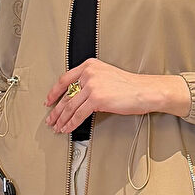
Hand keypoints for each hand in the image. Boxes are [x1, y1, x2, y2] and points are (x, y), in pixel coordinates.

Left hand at [44, 59, 190, 132]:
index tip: (49, 101)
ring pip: (70, 106)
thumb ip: (91, 83)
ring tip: (58, 127)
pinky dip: (71, 124)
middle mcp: (89, 73)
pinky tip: (68, 128)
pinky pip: (79, 114)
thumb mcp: (106, 77)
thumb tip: (77, 98)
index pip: (64, 79)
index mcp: (89, 66)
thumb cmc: (130, 87)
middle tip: (51, 119)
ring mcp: (92, 86)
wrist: (145, 90)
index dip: (54, 92)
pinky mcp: (97, 99)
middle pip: (66, 95)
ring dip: (62, 119)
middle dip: (56, 110)